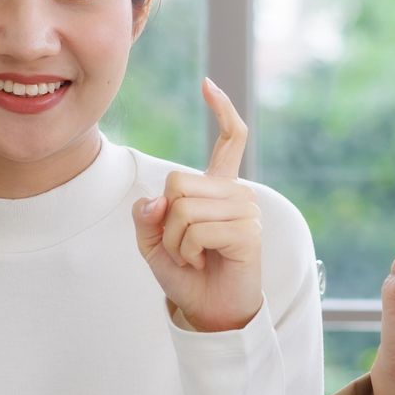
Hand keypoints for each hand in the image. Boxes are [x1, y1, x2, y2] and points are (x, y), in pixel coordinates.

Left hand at [133, 78, 262, 332]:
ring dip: (175, 241)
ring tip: (192, 256)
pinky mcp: (248, 232)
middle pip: (178, 183)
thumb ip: (146, 218)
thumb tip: (155, 200)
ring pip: (183, 209)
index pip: (230, 140)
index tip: (208, 84)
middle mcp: (236, 193)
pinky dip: (186, 251)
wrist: (210, 310)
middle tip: (180, 246)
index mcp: (218, 189)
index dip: (221, 110)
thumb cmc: (186, 275)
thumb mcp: (152, 244)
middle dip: (165, 221)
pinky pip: (197, 230)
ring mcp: (246, 211)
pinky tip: (201, 262)